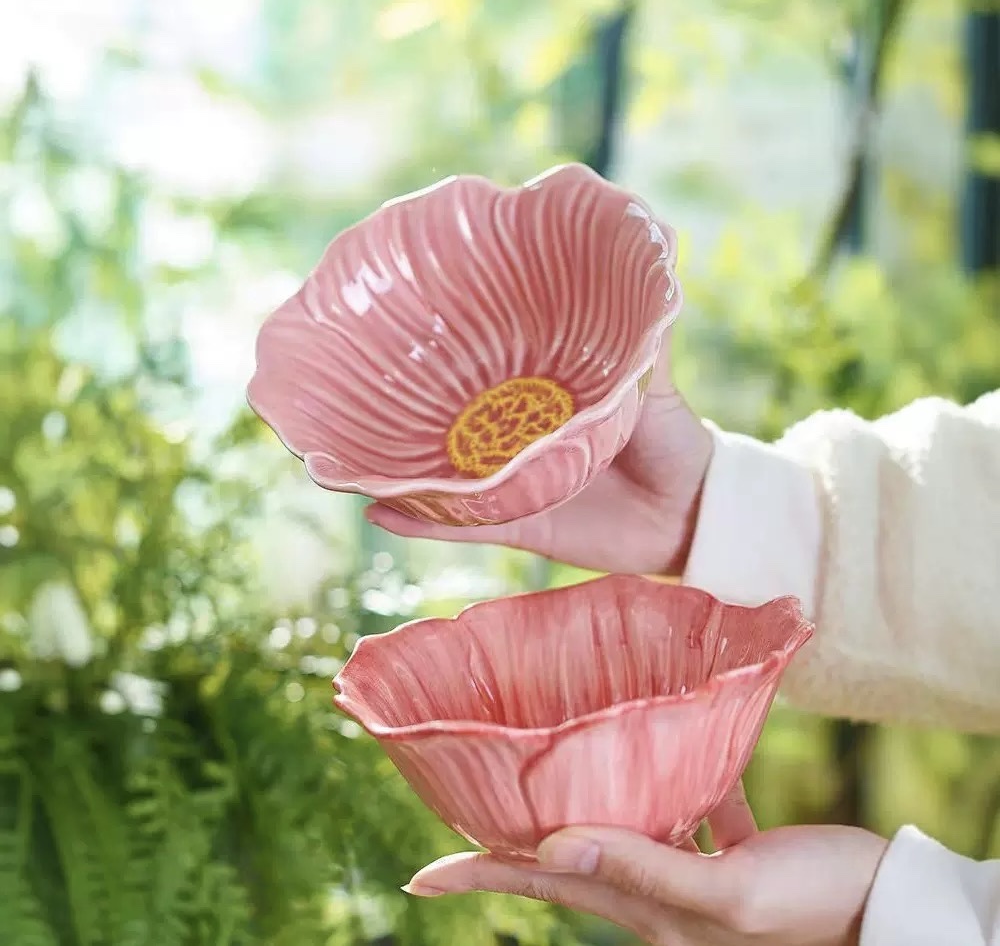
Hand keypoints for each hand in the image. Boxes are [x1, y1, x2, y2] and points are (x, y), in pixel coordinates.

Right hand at [365, 346, 713, 575]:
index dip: (450, 349)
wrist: (690, 513)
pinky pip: (460, 525)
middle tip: (355, 382)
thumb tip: (653, 259)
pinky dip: (420, 521)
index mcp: (542, 396)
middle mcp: (516, 437)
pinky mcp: (516, 526)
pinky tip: (377, 510)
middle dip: (405, 405)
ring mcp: (510, 483)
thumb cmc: (674, 438)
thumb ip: (641, 338)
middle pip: (449, 421)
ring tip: (342, 450)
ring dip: (395, 465)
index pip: (486, 366)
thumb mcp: (653, 381)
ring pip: (441, 475)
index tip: (404, 320)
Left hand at [403, 785, 887, 945]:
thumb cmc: (815, 905)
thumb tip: (553, 845)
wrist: (890, 907)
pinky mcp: (724, 854)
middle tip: (466, 815)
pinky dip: (668, 790)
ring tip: (544, 777)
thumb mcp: (731, 893)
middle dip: (512, 844)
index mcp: (649, 910)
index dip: (479, 878)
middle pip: (567, 861)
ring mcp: (690, 876)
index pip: (543, 886)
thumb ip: (645, 867)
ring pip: (616, 833)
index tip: (422, 875)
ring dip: (577, 811)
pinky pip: (681, 816)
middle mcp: (658, 895)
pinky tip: (671, 753)